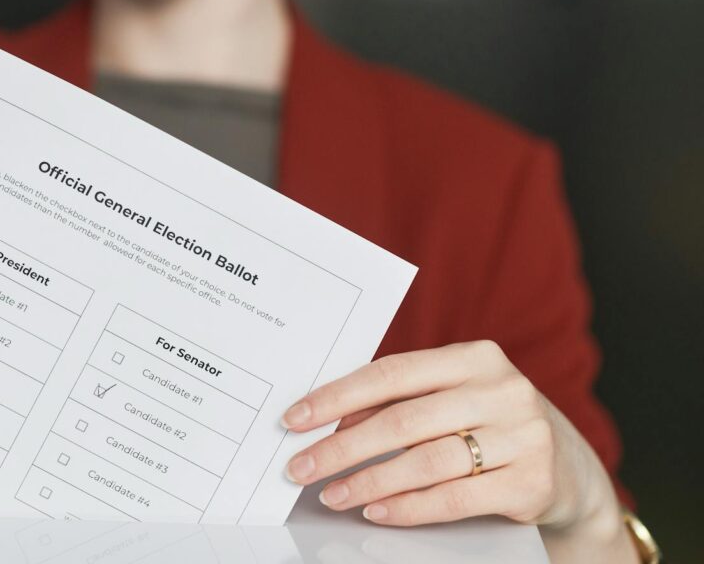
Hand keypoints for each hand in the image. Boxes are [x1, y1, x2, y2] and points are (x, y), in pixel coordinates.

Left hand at [281, 341, 635, 559]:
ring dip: (368, 481)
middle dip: (341, 447)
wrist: (572, 472)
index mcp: (476, 357)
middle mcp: (503, 390)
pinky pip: (454, 497)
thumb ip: (403, 402)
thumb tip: (327, 421)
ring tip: (333, 493)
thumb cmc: (493, 427)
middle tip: (301, 466)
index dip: (337, 397)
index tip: (296, 419)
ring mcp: (523, 436)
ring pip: (425, 461)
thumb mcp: (455, 399)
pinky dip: (408, 507)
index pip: (390, 373)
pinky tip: (377, 511)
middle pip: (402, 420)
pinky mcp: (532, 482)